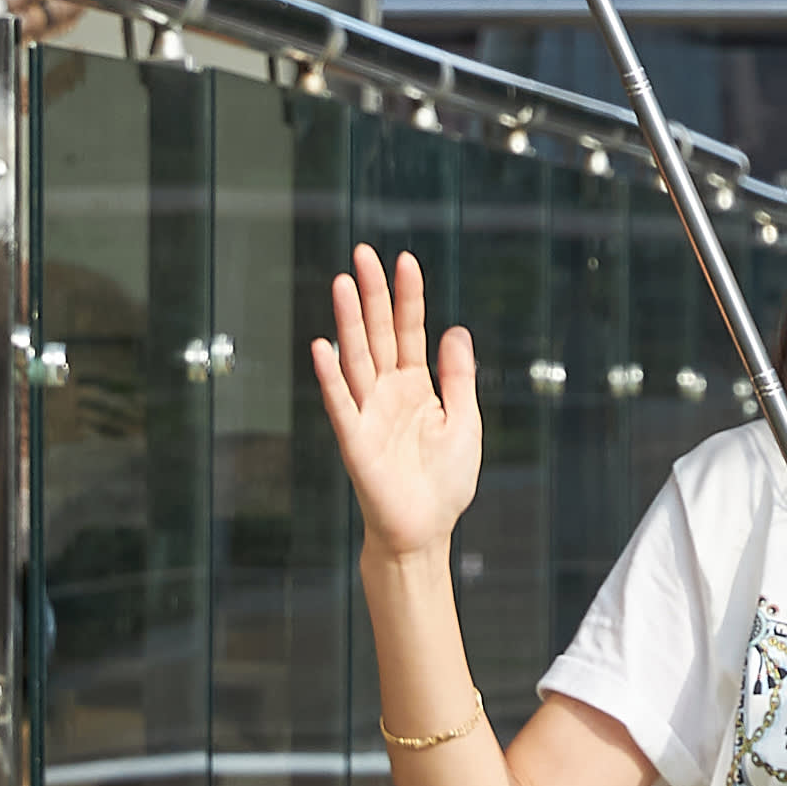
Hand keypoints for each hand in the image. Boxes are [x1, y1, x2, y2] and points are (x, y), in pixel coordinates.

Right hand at [307, 248, 482, 561]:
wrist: (424, 532)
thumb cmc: (444, 483)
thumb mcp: (465, 422)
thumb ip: (458, 377)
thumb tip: (456, 329)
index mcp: (415, 386)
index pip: (409, 330)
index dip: (408, 297)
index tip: (404, 259)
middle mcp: (387, 392)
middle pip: (378, 334)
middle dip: (372, 294)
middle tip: (362, 253)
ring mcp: (368, 413)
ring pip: (356, 358)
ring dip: (348, 322)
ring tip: (342, 283)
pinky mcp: (355, 441)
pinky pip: (340, 403)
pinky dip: (329, 376)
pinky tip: (321, 345)